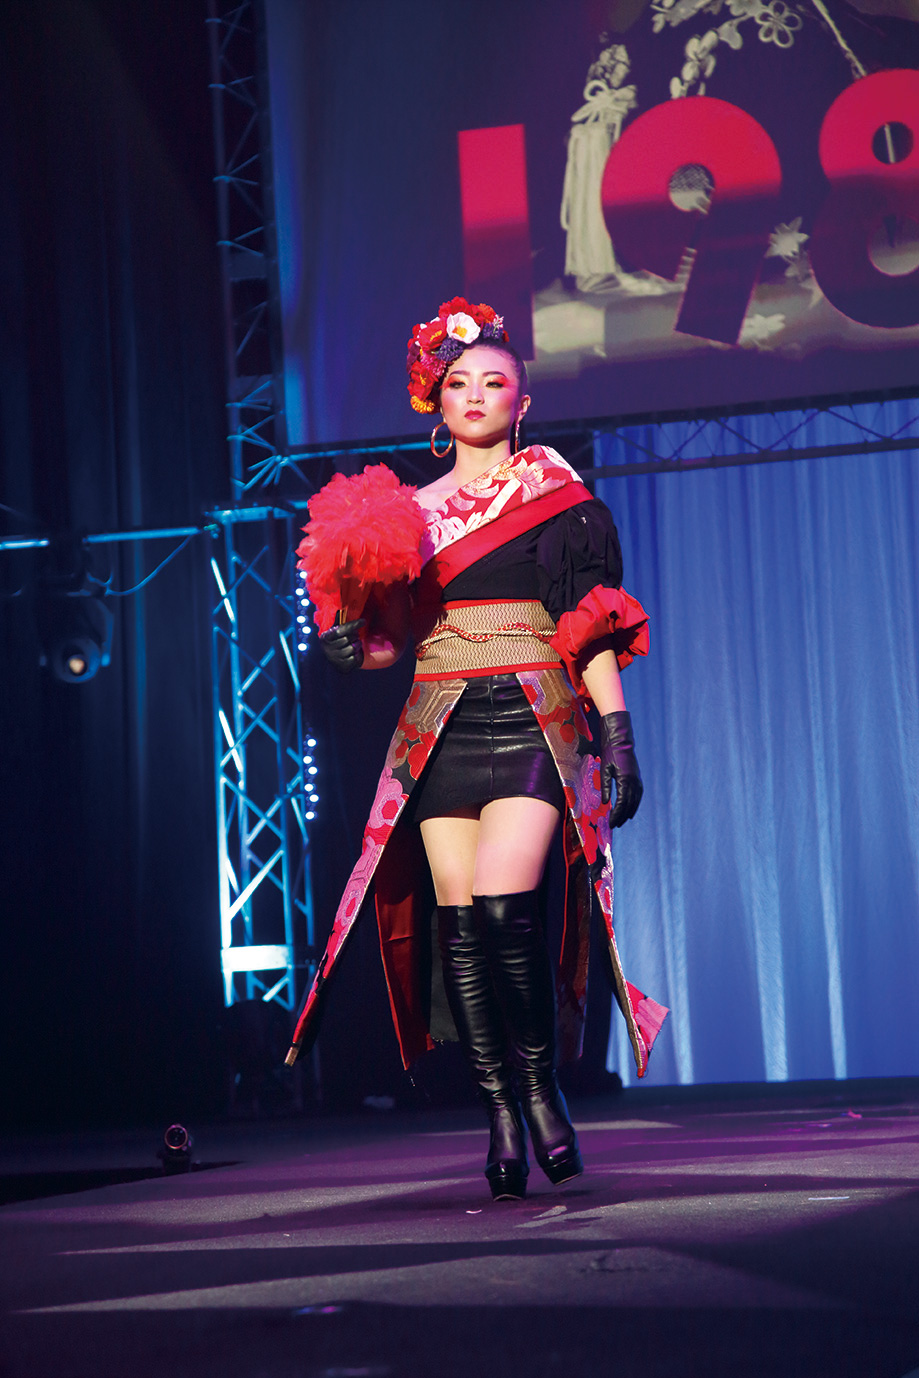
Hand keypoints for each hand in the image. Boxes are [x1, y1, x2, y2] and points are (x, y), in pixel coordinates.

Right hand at [319, 618, 365, 672]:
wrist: (340, 659)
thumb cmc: (340, 639)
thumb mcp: (337, 629)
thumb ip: (339, 620)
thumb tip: (341, 609)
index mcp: (325, 637)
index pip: (340, 630)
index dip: (353, 625)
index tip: (363, 621)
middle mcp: (327, 649)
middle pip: (348, 639)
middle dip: (354, 636)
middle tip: (355, 636)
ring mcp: (334, 659)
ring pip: (352, 648)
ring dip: (357, 645)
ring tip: (354, 645)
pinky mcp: (342, 666)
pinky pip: (355, 658)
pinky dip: (357, 655)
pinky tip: (354, 654)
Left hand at [599, 711, 642, 827]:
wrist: (621, 740)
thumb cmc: (610, 753)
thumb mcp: (604, 770)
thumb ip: (605, 787)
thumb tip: (605, 803)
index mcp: (625, 780)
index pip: (621, 803)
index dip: (616, 815)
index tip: (611, 823)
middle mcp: (634, 782)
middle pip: (629, 805)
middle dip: (622, 816)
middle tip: (614, 825)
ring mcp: (638, 780)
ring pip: (635, 801)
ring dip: (628, 812)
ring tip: (622, 821)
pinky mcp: (638, 778)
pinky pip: (638, 795)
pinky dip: (634, 804)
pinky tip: (630, 810)